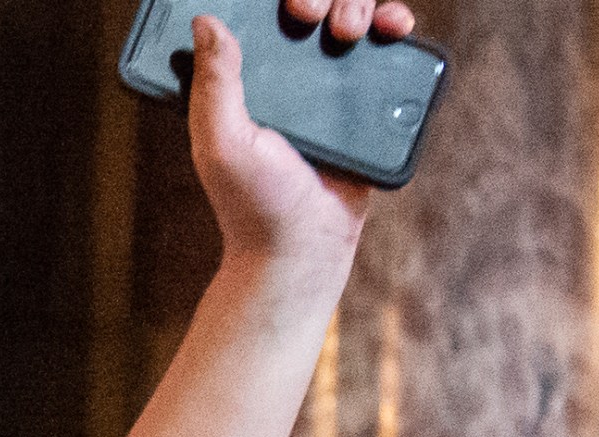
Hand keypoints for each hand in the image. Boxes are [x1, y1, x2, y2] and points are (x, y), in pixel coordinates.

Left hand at [186, 0, 414, 271]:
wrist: (303, 249)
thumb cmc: (252, 203)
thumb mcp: (219, 141)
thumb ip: (212, 84)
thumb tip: (204, 21)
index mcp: (246, 79)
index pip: (263, 16)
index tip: (292, 6)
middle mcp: (285, 77)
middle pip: (314, 8)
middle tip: (318, 18)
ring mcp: (328, 88)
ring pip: (351, 20)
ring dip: (360, 5)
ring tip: (354, 29)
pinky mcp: (363, 106)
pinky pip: (383, 56)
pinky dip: (392, 28)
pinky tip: (395, 25)